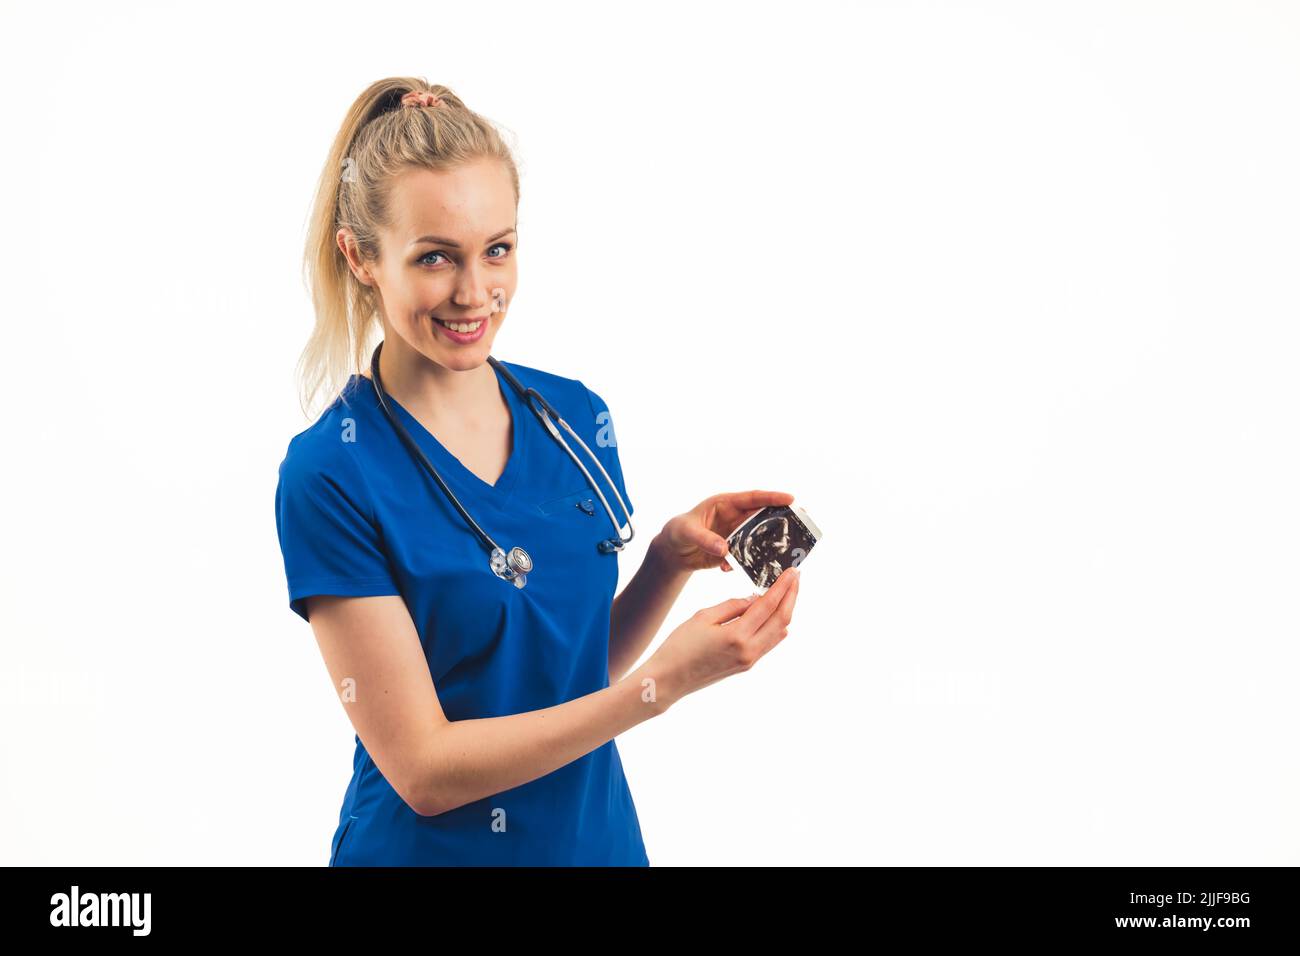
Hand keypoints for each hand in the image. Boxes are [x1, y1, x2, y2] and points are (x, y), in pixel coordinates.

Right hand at [640, 565, 799, 710]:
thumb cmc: (679, 646)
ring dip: (785, 610)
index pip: (768, 605)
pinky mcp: (746, 665)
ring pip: (779, 633)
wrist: (669, 680)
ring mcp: (750, 660)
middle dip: (791, 596)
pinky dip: (775, 624)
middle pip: (782, 619)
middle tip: (795, 577)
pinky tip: (771, 612)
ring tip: (786, 591)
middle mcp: (749, 650)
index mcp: (737, 635)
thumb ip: (732, 605)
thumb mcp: (703, 616)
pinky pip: (769, 642)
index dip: (783, 586)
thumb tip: (755, 599)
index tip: (792, 572)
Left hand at [656, 489, 794, 573]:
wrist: (673, 552)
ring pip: (759, 538)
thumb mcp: (687, 532)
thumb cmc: (677, 531)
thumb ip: (705, 539)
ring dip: (770, 545)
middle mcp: (735, 517)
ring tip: (787, 551)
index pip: (752, 498)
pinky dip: (751, 563)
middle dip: (782, 519)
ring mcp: (736, 534)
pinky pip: (749, 556)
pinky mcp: (734, 551)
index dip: (772, 497)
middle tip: (803, 524)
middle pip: (763, 516)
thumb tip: (725, 549)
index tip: (791, 499)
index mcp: (725, 504)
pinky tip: (748, 569)